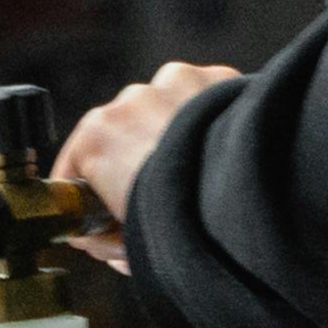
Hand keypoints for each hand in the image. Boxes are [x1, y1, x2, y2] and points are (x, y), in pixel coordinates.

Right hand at [51, 62, 241, 272]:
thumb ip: (104, 239)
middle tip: (162, 204)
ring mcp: (174, 82)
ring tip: (199, 176)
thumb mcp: (130, 250)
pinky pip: (200, 99)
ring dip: (170, 137)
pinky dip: (206, 121)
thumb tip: (101, 238)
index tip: (105, 220)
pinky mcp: (216, 77)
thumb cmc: (190, 228)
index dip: (86, 201)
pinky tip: (220, 154)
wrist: (255, 200)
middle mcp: (129, 100)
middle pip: (120, 139)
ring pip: (162, 112)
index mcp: (95, 138)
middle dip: (134, 166)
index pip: (73, 169)